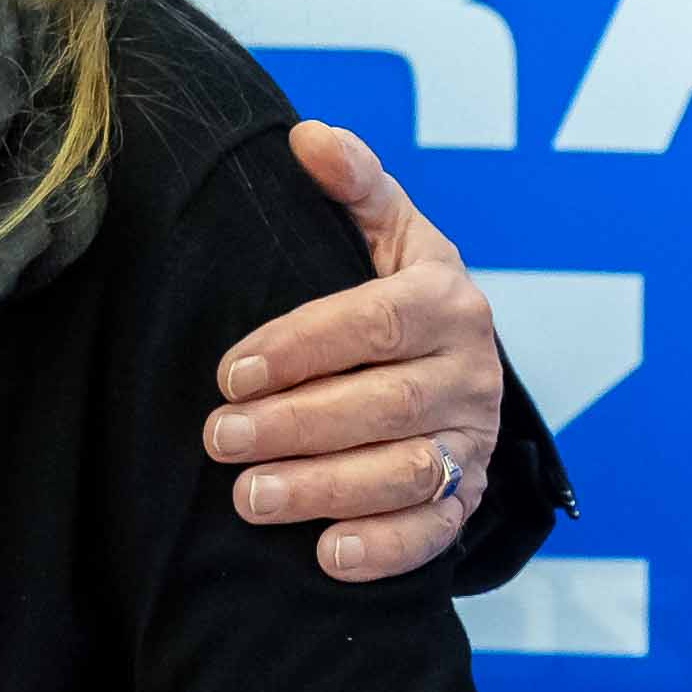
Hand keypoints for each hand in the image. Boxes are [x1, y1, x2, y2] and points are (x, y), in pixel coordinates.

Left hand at [206, 119, 510, 583]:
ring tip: (248, 498)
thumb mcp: (388, 233)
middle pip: (383, 404)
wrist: (461, 367)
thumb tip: (308, 137)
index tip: (228, 372)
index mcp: (447, 298)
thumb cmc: (402, 294)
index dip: (300, 348)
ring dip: (324, 489)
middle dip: (294, 425)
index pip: (374, 321)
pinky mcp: (469, 496)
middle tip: (217, 438)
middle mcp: (471, 371)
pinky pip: (434, 530)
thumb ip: (355, 186)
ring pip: (405, 471)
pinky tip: (326, 554)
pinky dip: (384, 548)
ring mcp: (474, 439)